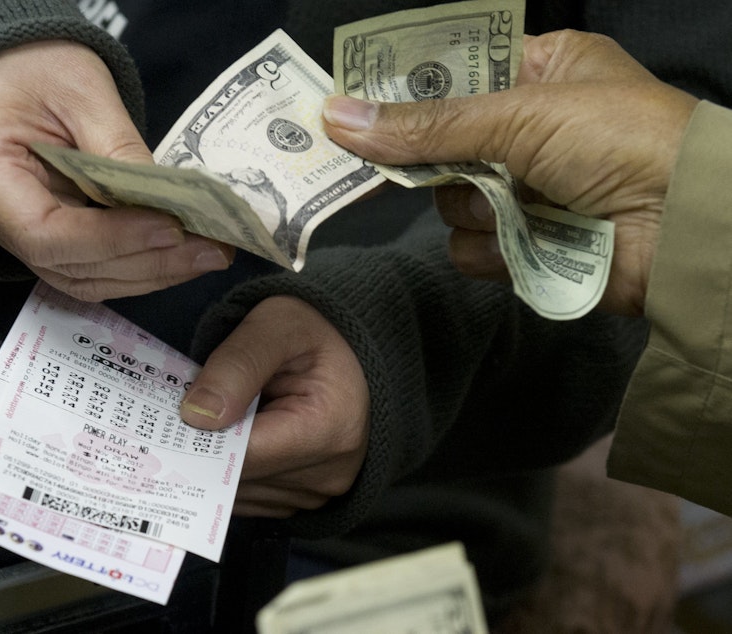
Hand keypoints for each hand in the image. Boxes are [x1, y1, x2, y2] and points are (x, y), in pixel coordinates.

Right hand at [0, 40, 233, 301]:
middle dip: (146, 261)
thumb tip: (171, 205)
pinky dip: (135, 264)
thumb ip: (120, 150)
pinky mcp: (40, 237)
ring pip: (81, 277)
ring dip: (149, 272)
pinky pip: (87, 266)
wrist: (6, 68)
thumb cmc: (33, 65)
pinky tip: (178, 253)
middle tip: (211, 250)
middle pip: (69, 264)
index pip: (45, 233)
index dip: (113, 239)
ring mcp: (9, 232)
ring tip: (205, 254)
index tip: (171, 228)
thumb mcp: (81, 90)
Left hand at [180, 296, 369, 517]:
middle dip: (201, 449)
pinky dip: (231, 471)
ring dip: (214, 463)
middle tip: (171, 417)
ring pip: (238, 495)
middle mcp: (329, 473)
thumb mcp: (276, 325)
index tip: (161, 422)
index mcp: (329, 429)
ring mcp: (319, 492)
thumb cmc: (317, 329)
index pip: (242, 454)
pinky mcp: (306, 498)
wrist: (354, 348)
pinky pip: (251, 497)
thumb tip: (195, 416)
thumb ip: (237, 364)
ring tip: (205, 421)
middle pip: (237, 480)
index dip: (197, 439)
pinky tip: (227, 436)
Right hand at [322, 30, 698, 315]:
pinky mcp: (523, 245)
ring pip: (448, 204)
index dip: (406, 93)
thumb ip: (427, 124)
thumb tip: (338, 117)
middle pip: (437, 146)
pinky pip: (469, 249)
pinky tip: (527, 241)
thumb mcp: (521, 113)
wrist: (684, 229)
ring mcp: (522, 192)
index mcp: (537, 73)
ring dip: (476, 208)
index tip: (358, 107)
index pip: (450, 78)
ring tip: (522, 204)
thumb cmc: (619, 139)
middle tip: (434, 160)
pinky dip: (492, 249)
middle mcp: (525, 131)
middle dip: (438, 161)